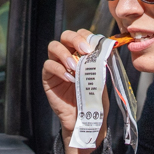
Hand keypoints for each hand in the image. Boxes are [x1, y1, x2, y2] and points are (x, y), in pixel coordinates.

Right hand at [43, 29, 107, 153]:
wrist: (86, 118)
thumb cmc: (94, 98)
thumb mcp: (101, 78)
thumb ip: (100, 63)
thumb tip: (105, 48)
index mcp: (81, 52)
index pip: (81, 34)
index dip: (86, 36)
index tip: (94, 47)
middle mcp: (68, 55)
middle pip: (65, 35)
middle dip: (75, 40)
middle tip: (85, 51)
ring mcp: (56, 65)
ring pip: (53, 47)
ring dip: (65, 54)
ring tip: (75, 67)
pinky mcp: (48, 77)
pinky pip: (48, 66)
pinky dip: (59, 69)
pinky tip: (69, 78)